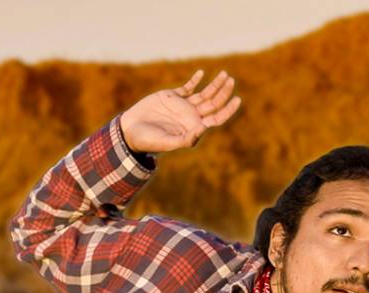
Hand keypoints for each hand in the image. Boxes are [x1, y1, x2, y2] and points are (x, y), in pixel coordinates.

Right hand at [120, 69, 241, 152]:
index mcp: (194, 127)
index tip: (237, 99)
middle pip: (213, 103)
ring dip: (214, 84)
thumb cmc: (149, 141)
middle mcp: (191, 116)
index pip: (217, 117)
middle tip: (231, 80)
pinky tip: (201, 73)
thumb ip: (186, 138)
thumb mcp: (168, 142)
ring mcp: (182, 106)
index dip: (228, 109)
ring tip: (225, 75)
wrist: (130, 131)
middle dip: (223, 92)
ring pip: (204, 94)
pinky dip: (194, 80)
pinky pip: (187, 88)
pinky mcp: (171, 97)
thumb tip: (203, 128)